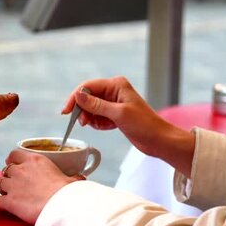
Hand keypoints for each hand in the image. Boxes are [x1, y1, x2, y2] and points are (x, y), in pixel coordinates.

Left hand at [0, 149, 80, 224]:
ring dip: (0, 187)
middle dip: (8, 176)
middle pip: (5, 169)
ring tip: (5, 193)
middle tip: (14, 183)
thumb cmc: (69, 193)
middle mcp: (21, 170)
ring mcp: (13, 185)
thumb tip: (80, 178)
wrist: (62, 208)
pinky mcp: (9, 201)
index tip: (15, 164)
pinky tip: (2, 206)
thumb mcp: (73, 180)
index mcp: (35, 161)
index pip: (15, 154)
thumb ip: (73, 177)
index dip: (13, 160)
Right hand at [62, 76, 193, 176]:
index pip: (87, 87)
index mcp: (116, 85)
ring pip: (91, 108)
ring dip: (90, 118)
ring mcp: (114, 103)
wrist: (159, 140)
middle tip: (83, 123)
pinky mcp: (114, 114)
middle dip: (83, 110)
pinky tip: (106, 127)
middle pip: (87, 97)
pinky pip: (97, 116)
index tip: (66, 112)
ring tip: (99, 126)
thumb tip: (78, 95)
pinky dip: (97, 123)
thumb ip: (96, 105)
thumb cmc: (144, 125)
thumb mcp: (118, 114)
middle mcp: (114, 91)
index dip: (75, 98)